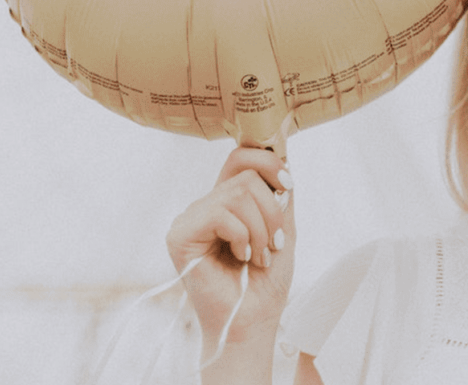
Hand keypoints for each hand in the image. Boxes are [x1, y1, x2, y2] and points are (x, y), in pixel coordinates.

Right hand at [167, 147, 295, 351]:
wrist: (253, 319)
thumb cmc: (266, 279)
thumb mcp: (283, 226)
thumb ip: (280, 191)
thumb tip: (284, 147)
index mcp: (227, 199)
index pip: (241, 155)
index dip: (268, 160)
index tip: (287, 185)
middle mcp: (206, 204)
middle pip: (246, 174)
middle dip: (272, 210)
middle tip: (274, 243)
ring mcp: (190, 218)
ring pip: (239, 193)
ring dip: (262, 229)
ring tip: (259, 256)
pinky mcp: (180, 235)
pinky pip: (222, 213)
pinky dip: (244, 237)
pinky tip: (242, 259)